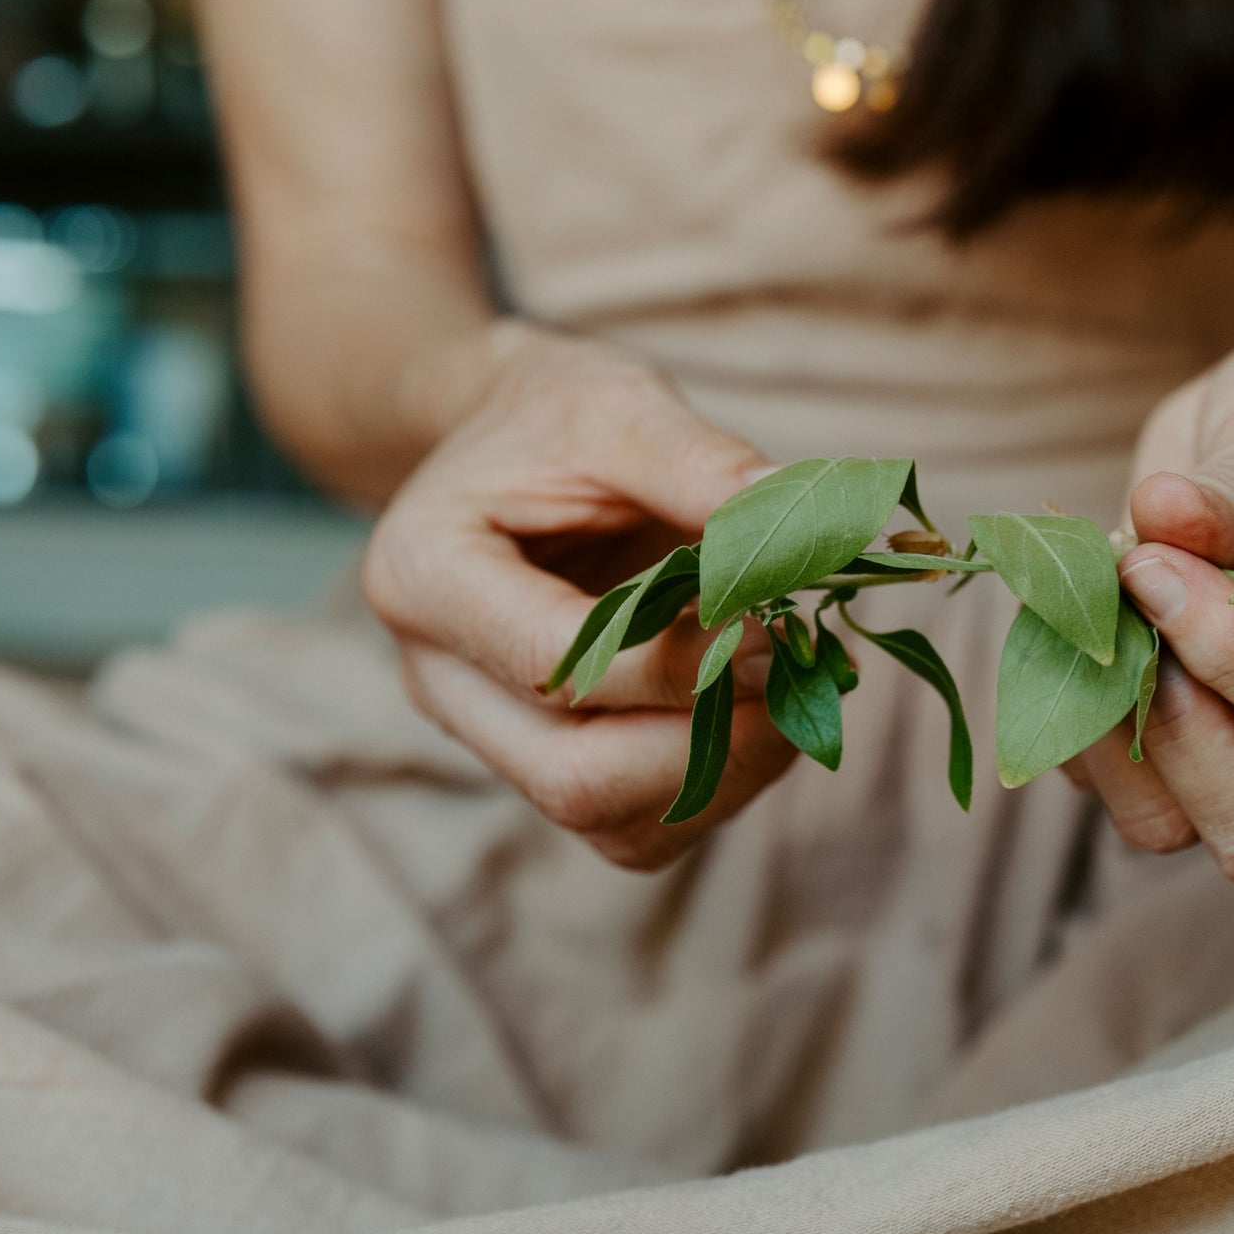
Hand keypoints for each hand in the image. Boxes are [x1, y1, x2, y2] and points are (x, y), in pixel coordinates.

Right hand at [362, 324, 796, 869]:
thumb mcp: (620, 405)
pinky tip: (765, 710)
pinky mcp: (545, 764)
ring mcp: (489, 737)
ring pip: (609, 821)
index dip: (680, 663)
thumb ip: (702, 465)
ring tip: (796, 683)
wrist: (511, 443)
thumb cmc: (557, 415)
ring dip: (727, 771)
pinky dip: (718, 785)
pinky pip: (635, 828)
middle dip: (709, 738)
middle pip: (573, 777)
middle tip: (800, 666)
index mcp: (424, 575)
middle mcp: (439, 679)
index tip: (778, 625)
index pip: (557, 664)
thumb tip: (809, 532)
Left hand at [1076, 309, 1233, 882]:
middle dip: (1177, 726)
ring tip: (1097, 599)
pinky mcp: (1172, 744)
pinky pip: (1101, 777)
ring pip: (1166, 826)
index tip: (1160, 557)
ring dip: (1107, 723)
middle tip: (1132, 590)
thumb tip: (1163, 513)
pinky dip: (1066, 702)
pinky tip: (1076, 608)